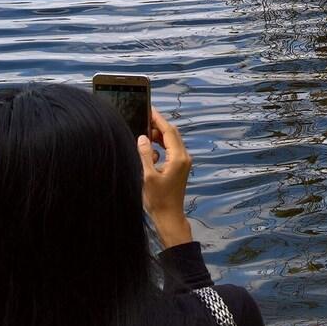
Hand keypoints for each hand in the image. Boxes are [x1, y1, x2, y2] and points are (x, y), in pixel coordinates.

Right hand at [137, 106, 192, 247]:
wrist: (169, 216)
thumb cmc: (158, 200)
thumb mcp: (147, 176)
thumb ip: (145, 154)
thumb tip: (142, 137)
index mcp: (178, 158)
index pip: (169, 132)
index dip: (158, 119)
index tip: (149, 109)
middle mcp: (184, 157)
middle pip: (172, 134)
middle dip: (159, 125)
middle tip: (144, 117)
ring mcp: (184, 162)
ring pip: (172, 141)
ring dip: (160, 135)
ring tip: (145, 131)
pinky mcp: (180, 167)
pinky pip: (172, 149)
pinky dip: (162, 145)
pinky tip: (150, 148)